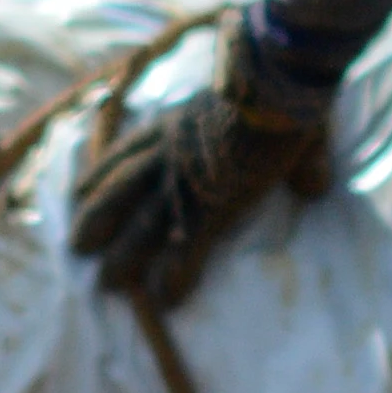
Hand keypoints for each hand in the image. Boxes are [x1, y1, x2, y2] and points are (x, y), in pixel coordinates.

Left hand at [67, 28, 336, 312]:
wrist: (271, 92)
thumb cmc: (277, 90)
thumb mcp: (271, 112)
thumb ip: (292, 153)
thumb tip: (316, 185)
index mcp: (174, 124)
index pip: (126, 151)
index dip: (101, 172)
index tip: (80, 190)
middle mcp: (167, 155)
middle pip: (118, 192)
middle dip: (94, 220)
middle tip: (75, 247)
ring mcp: (184, 185)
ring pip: (139, 227)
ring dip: (121, 258)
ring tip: (106, 286)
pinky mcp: (208, 210)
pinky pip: (184, 251)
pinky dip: (174, 277)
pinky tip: (165, 302)